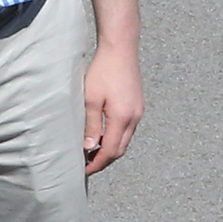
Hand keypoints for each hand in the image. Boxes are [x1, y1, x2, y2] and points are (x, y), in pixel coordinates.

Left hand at [82, 39, 142, 175]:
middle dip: (104, 160)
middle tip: (85, 165)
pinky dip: (115, 137)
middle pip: (120, 149)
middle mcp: (135, 117)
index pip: (111, 151)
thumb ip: (91, 125)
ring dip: (109, 149)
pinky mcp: (137, 105)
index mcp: (123, 118)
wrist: (120, 50)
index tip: (84, 171)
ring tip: (91, 152)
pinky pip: (127, 129)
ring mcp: (138, 111)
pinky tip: (101, 136)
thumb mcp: (90, 100)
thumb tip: (89, 147)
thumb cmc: (102, 71)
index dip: (97, 164)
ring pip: (125, 140)